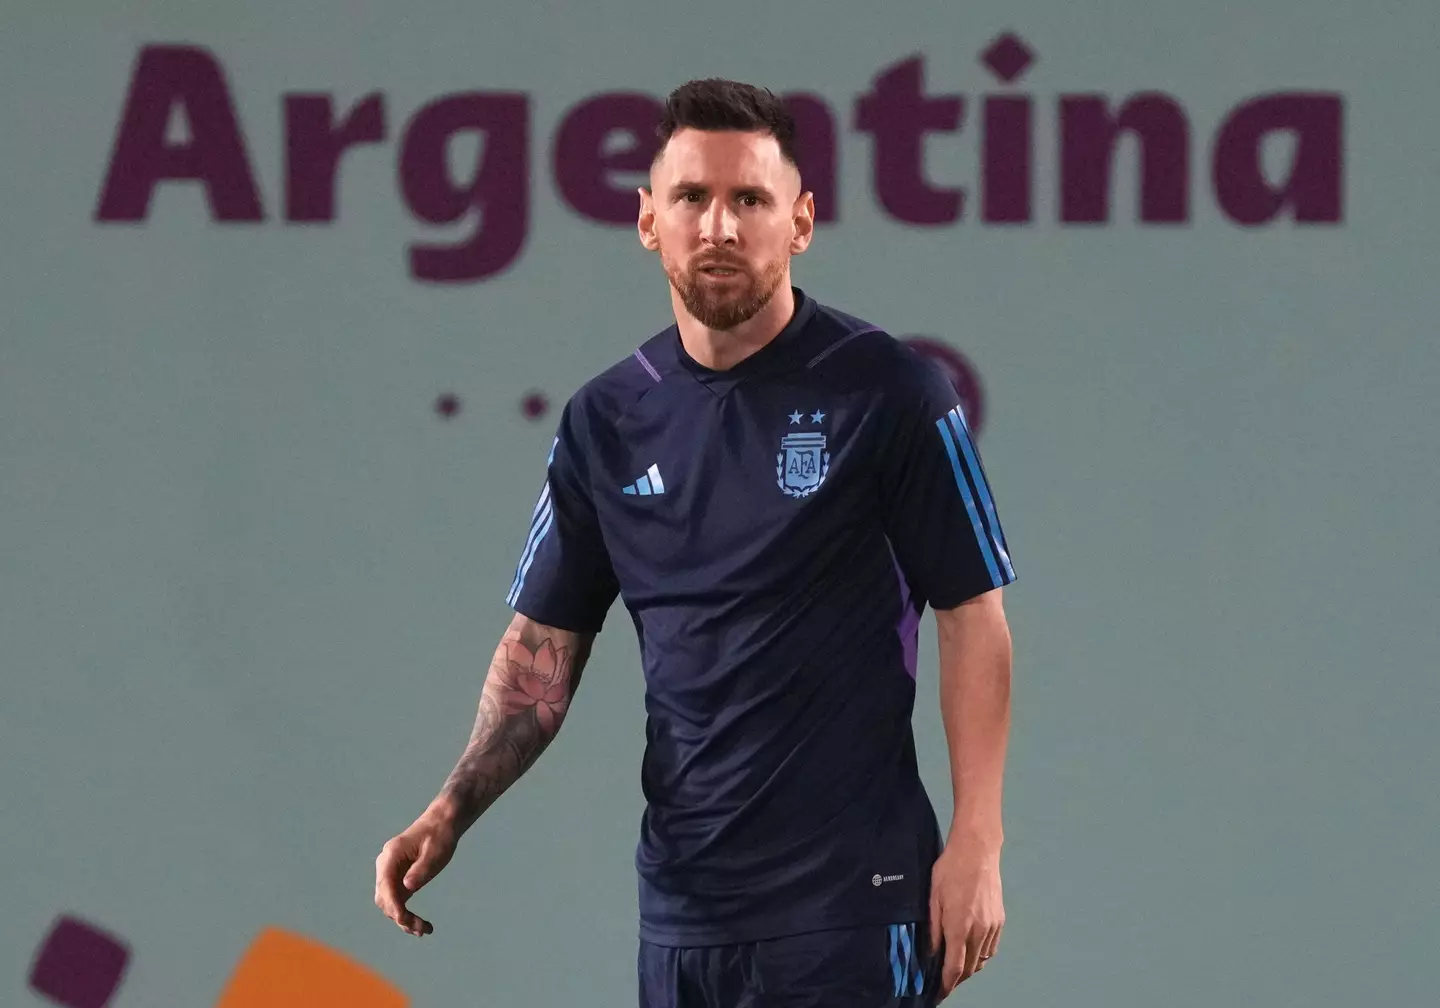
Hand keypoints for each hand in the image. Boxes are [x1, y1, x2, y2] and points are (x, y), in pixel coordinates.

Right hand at [374, 811, 458, 936]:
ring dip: (403, 919)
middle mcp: (386, 865)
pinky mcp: (399, 879)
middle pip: (384, 898)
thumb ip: (421, 869)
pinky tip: (420, 926)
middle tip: (420, 929)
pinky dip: (406, 914)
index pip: (385, 886)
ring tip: (422, 930)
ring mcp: (390, 873)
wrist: (442, 823)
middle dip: (399, 916)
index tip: (405, 919)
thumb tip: (407, 887)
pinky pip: (397, 901)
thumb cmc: (440, 835)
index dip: (393, 905)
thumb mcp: (435, 851)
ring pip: (389, 903)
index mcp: (391, 855)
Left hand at [927, 845, 1004, 997]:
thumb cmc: (950, 869)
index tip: (939, 994)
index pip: (954, 968)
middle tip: (944, 982)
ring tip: (956, 969)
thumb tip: (931, 952)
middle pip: (969, 969)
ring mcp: (992, 926)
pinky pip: (991, 948)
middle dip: (956, 980)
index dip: (946, 985)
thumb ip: (932, 928)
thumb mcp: (933, 897)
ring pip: (981, 961)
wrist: (977, 851)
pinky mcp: (999, 920)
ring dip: (969, 969)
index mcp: (959, 927)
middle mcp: (978, 931)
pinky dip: (981, 956)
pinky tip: (971, 952)